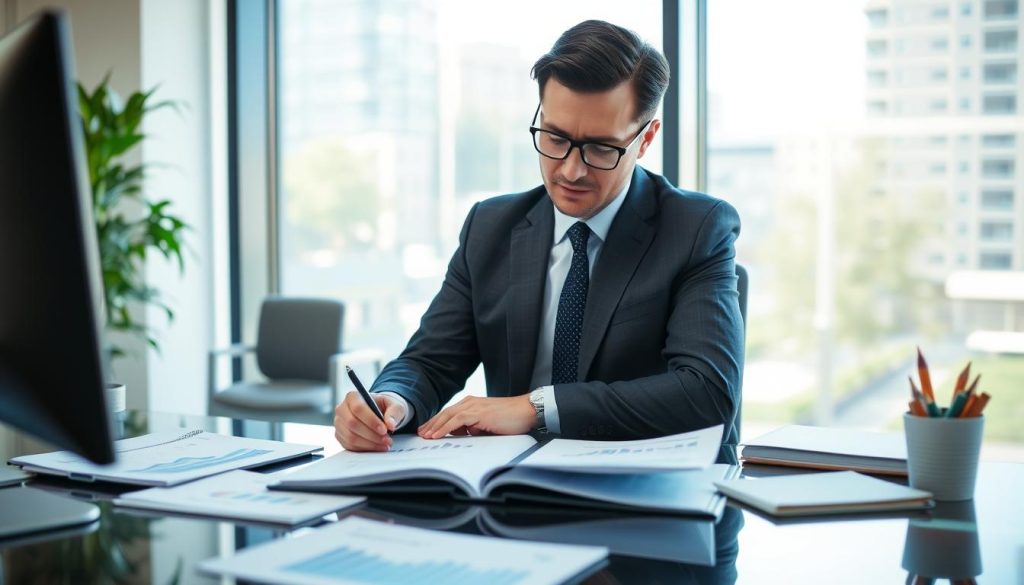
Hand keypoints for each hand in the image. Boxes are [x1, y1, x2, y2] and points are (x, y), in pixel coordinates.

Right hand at [334, 391, 406, 451]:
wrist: (380, 414)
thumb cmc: (385, 407)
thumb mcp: (395, 405)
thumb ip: (394, 412)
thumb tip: (390, 424)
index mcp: (353, 397)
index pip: (358, 408)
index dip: (371, 420)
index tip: (384, 429)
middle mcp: (342, 409)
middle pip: (352, 424)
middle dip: (372, 434)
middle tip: (387, 439)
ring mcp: (339, 424)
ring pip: (351, 437)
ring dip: (370, 443)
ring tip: (385, 444)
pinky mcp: (340, 436)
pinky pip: (350, 446)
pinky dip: (365, 448)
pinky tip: (377, 447)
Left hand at [417, 395, 535, 438]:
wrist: (527, 411)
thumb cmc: (511, 419)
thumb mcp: (488, 424)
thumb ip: (474, 427)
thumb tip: (463, 434)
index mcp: (472, 404)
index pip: (449, 413)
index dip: (436, 422)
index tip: (427, 431)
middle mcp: (470, 402)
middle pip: (445, 413)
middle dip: (431, 424)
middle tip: (420, 434)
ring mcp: (474, 406)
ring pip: (448, 416)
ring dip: (435, 427)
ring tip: (425, 437)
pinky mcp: (479, 412)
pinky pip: (457, 421)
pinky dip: (445, 428)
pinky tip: (437, 435)